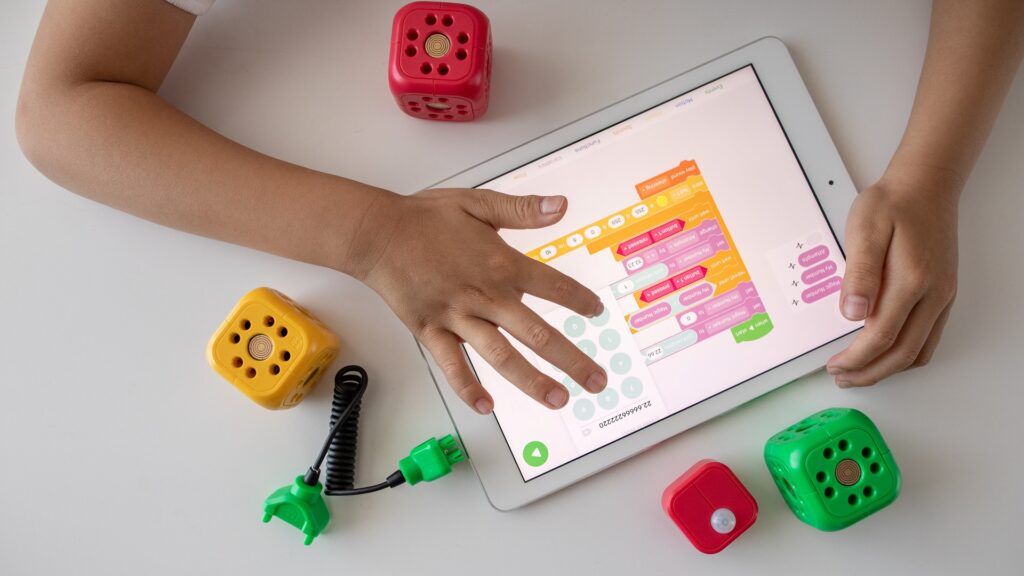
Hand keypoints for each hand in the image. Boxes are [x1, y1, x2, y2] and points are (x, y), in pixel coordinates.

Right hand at [352, 188, 607, 413]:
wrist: (378, 232)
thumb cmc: (425, 217)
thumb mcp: (478, 202)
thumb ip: (521, 210)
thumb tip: (560, 206)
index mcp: (502, 264)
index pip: (553, 287)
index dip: (579, 301)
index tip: (597, 312)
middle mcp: (486, 295)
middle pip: (537, 334)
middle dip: (572, 360)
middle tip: (596, 380)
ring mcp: (458, 317)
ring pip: (501, 356)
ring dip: (531, 381)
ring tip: (557, 399)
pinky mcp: (431, 331)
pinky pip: (452, 365)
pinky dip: (468, 388)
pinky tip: (485, 407)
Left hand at [827, 164, 960, 386]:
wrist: (925, 187)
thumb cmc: (892, 204)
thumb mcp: (866, 230)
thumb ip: (859, 273)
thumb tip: (853, 313)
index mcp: (911, 280)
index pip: (881, 336)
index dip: (856, 358)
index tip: (833, 365)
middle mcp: (933, 294)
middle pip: (903, 354)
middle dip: (869, 373)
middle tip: (841, 378)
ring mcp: (942, 296)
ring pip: (919, 351)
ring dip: (888, 369)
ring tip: (858, 372)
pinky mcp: (943, 295)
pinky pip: (928, 338)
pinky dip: (905, 355)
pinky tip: (884, 354)